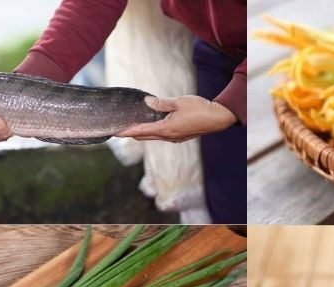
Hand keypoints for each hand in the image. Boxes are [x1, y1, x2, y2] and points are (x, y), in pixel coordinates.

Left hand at [117, 95, 237, 142]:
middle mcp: (168, 136)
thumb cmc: (199, 108)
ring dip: (143, 133)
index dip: (127, 131)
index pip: (141, 131)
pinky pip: (162, 135)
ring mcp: (175, 138)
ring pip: (154, 137)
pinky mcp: (180, 136)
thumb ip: (161, 103)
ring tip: (132, 128)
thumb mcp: (178, 102)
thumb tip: (147, 102)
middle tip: (119, 130)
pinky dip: (153, 132)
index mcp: (166, 129)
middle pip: (145, 137)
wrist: (218, 118)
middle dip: (131, 134)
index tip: (115, 132)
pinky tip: (152, 126)